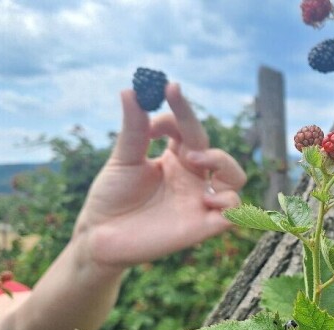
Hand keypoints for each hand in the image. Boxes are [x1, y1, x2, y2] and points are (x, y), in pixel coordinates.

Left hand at [73, 83, 245, 269]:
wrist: (99, 238)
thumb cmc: (111, 198)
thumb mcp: (122, 159)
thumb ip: (133, 128)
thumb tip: (131, 89)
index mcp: (175, 158)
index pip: (188, 128)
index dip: (181, 108)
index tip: (168, 88)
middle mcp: (193, 178)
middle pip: (215, 148)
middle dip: (200, 133)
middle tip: (176, 132)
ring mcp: (199, 201)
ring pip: (235, 178)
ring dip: (223, 163)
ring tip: (195, 161)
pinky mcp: (202, 226)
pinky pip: (232, 212)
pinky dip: (227, 202)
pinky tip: (205, 199)